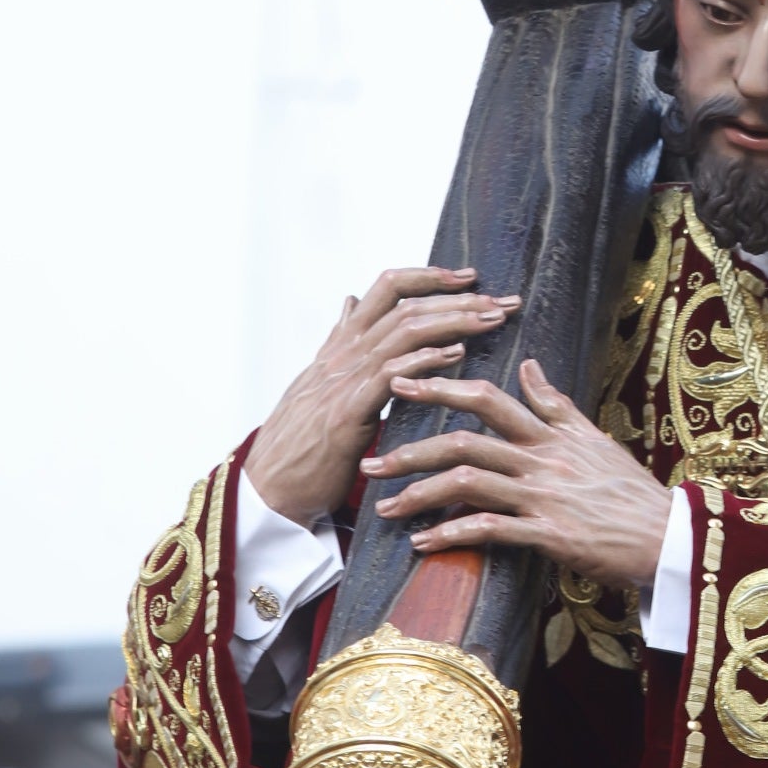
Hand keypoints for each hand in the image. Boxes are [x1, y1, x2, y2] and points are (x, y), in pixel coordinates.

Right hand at [244, 269, 520, 528]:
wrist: (267, 491)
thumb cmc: (298, 442)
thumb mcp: (317, 382)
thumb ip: (338, 341)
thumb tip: (349, 302)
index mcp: (341, 346)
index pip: (386, 289)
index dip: (428, 277)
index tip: (467, 276)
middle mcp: (343, 356)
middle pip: (406, 306)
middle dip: (458, 297)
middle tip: (501, 299)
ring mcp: (342, 382)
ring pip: (402, 332)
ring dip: (453, 321)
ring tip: (491, 319)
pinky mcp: (346, 414)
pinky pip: (389, 376)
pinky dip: (425, 360)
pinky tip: (456, 354)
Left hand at [365, 359, 670, 589]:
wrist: (668, 535)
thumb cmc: (629, 491)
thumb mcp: (594, 437)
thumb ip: (556, 404)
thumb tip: (530, 365)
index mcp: (550, 433)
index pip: (488, 398)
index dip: (440, 387)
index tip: (399, 382)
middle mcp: (542, 458)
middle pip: (465, 440)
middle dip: (410, 448)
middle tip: (369, 458)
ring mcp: (543, 495)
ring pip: (469, 481)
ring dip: (419, 494)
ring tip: (384, 506)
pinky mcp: (549, 534)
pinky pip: (490, 530)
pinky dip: (451, 533)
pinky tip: (422, 543)